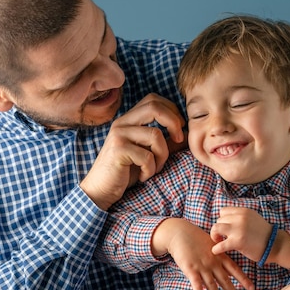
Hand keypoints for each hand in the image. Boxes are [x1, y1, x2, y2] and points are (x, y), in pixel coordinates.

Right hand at [80, 94, 184, 209]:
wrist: (101, 190)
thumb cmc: (126, 172)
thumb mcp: (149, 154)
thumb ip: (166, 143)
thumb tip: (188, 135)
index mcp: (128, 120)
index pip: (153, 99)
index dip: (172, 111)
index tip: (179, 129)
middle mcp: (122, 123)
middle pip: (154, 107)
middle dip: (174, 123)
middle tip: (178, 140)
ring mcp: (118, 135)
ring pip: (156, 135)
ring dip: (162, 156)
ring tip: (154, 168)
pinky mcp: (118, 150)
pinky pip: (147, 157)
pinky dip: (151, 170)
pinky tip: (144, 177)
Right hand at [154, 218, 253, 289]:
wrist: (180, 233)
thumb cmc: (195, 238)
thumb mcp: (211, 245)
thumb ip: (219, 258)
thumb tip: (228, 271)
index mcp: (219, 256)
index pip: (234, 269)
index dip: (243, 279)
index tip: (252, 288)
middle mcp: (213, 263)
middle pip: (225, 281)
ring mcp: (202, 267)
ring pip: (212, 286)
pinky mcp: (190, 270)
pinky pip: (196, 285)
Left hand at [210, 207, 272, 261]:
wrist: (275, 245)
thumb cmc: (262, 234)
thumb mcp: (252, 218)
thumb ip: (240, 217)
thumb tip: (224, 219)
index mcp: (243, 211)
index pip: (223, 211)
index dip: (222, 220)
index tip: (225, 228)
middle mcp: (240, 218)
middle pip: (219, 220)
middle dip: (219, 229)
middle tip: (221, 237)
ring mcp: (239, 229)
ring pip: (216, 228)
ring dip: (214, 235)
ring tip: (219, 241)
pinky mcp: (237, 242)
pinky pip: (220, 245)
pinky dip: (216, 249)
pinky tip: (217, 251)